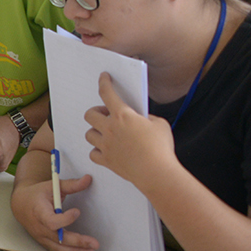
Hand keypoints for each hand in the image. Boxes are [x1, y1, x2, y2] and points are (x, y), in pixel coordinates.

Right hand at [11, 172, 98, 250]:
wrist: (21, 204)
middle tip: (94, 244)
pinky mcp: (44, 241)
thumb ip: (71, 184)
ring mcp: (41, 236)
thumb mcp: (52, 186)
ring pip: (58, 248)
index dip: (65, 219)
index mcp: (39, 212)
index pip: (51, 221)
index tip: (77, 211)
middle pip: (58, 239)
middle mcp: (39, 227)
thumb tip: (89, 179)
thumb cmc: (37, 194)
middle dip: (77, 242)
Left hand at [85, 73, 178, 188]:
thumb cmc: (161, 148)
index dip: (104, 82)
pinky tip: (107, 150)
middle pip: (89, 115)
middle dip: (96, 112)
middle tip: (106, 115)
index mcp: (123, 115)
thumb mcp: (159, 124)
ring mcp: (105, 145)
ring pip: (89, 134)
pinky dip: (97, 151)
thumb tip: (139, 119)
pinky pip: (93, 153)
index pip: (107, 93)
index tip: (103, 77)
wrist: (156, 173)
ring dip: (96, 131)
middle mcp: (110, 128)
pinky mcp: (106, 160)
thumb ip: (145, 117)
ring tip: (108, 134)